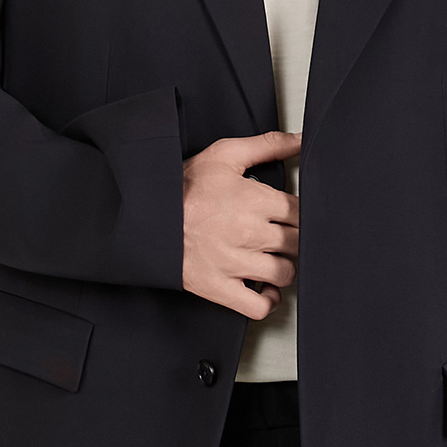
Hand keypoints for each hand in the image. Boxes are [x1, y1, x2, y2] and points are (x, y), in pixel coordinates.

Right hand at [182, 129, 301, 318]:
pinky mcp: (220, 288)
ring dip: (284, 267)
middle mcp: (249, 234)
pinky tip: (264, 287)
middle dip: (295, 239)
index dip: (300, 214)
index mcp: (255, 201)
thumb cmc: (182, 187)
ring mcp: (235, 264)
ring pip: (284, 273)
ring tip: (273, 258)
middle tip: (283, 235)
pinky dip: (268, 300)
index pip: (301, 212)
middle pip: (298, 243)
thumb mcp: (223, 155)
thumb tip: (299, 140)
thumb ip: (267, 145)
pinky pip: (259, 306)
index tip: (290, 215)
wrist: (145, 217)